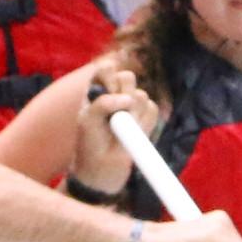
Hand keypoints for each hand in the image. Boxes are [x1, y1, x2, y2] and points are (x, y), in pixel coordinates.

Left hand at [73, 63, 155, 187]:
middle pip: (127, 77)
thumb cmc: (89, 145)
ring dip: (133, 114)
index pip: (106, 69)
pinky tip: (133, 136)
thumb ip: (103, 103)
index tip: (107, 91)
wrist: (103, 173)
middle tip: (114, 115)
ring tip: (120, 132)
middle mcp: (115, 95)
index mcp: (96, 91)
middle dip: (123, 94)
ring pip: (142, 95)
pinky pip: (153, 110)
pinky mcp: (146, 121)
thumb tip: (129, 99)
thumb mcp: (88, 121)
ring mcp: (132, 108)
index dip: (109, 76)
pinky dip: (145, 123)